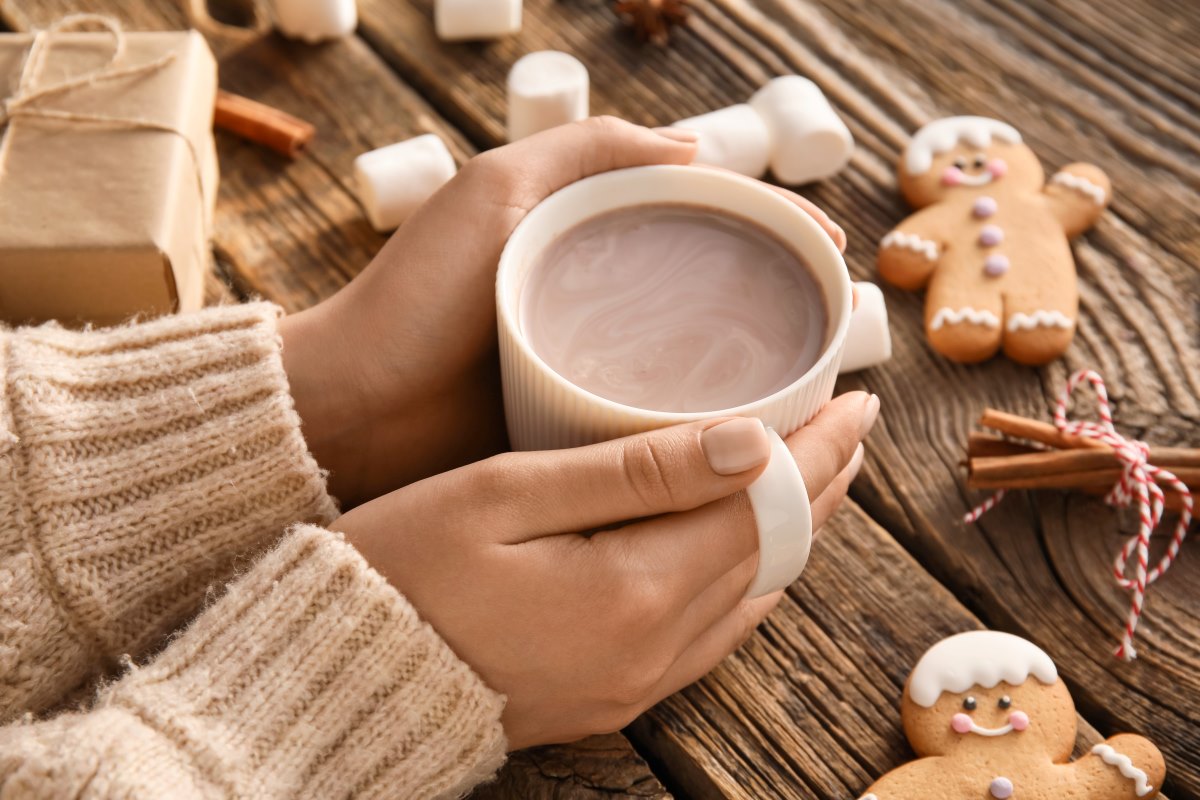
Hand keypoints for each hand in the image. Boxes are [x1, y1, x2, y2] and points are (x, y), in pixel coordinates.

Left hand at [280, 117, 846, 506]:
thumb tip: (698, 148)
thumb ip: (583, 149)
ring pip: (696, 363)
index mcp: (585, 238)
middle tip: (837, 330)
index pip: (701, 223)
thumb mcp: (494, 192)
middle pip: (711, 295)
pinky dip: (709, 427)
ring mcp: (594, 369)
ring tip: (818, 388)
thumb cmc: (414, 299)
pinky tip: (753, 440)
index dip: (771, 233)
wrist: (352, 414)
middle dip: (780, 304)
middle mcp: (599, 302)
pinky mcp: (583, 431)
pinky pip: (661, 423)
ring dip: (758, 372)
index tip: (830, 254)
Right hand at [332, 391, 878, 749]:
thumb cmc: (399, 568)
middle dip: (821, 484)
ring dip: (790, 531)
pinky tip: (744, 546)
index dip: (817, 448)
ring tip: (813, 473)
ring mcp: (635, 682)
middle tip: (850, 422)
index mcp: (632, 591)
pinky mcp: (613, 695)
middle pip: (773, 554)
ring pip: (752, 596)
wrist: (337, 677)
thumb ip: (631, 470)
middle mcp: (652, 649)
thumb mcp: (503, 495)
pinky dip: (746, 577)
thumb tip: (750, 441)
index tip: (854, 397)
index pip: (763, 507)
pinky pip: (713, 633)